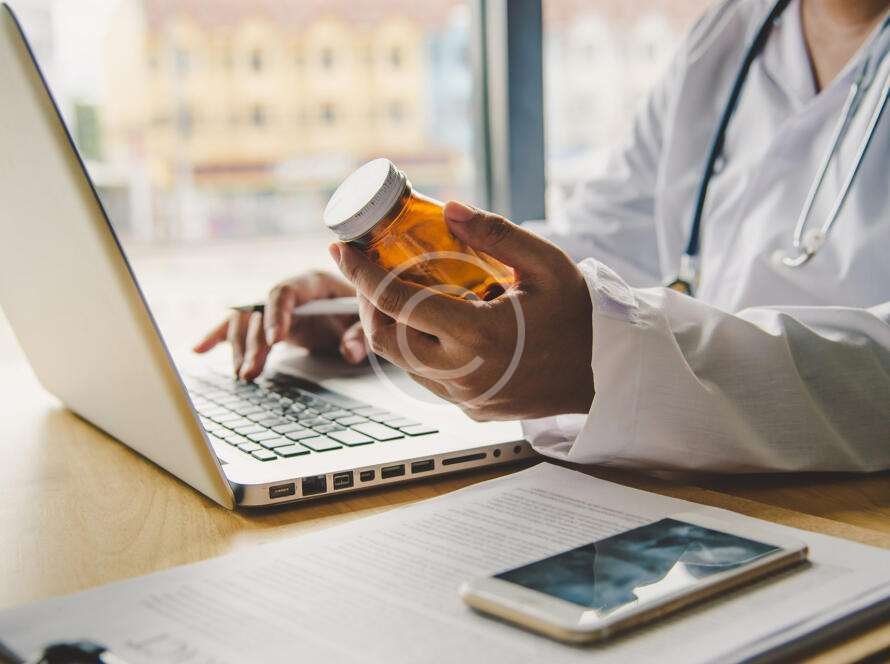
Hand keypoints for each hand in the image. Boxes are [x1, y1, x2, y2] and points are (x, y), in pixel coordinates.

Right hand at [193, 271, 365, 379]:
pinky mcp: (268, 323)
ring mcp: (276, 308)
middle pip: (260, 311)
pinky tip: (199, 350)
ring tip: (243, 375)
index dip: (277, 314)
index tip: (275, 339)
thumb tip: (349, 352)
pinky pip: (239, 327)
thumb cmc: (364, 312)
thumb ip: (361, 335)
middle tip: (252, 371)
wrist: (360, 313)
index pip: (286, 292)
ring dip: (240, 349)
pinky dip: (218, 337)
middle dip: (254, 342)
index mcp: (313, 283)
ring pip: (246, 322)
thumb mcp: (368, 322)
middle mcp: (289, 293)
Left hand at [330, 201, 593, 420]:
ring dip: (390, 325)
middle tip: (367, 272)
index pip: (398, 302)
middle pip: (385, 338)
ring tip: (397, 291)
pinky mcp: (470, 409)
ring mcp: (464, 397)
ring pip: (401, 361)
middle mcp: (463, 373)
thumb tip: (449, 209)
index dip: (361, 273)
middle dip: (366, 302)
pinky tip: (431, 322)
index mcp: (479, 336)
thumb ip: (495, 233)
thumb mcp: (547, 264)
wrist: (604, 375)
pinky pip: (427, 377)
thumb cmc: (579, 316)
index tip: (341, 249)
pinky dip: (416, 347)